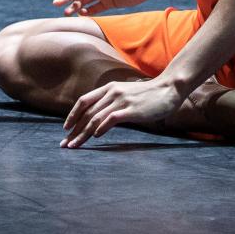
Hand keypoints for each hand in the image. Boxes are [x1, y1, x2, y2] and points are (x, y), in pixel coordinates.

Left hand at [62, 75, 185, 148]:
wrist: (169, 89)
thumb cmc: (148, 95)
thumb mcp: (126, 94)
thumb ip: (112, 102)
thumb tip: (99, 118)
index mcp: (109, 88)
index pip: (83, 101)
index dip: (72, 115)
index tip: (66, 129)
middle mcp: (112, 93)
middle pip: (87, 113)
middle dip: (74, 130)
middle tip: (65, 144)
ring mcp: (121, 101)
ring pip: (95, 118)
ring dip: (82, 134)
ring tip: (75, 145)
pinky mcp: (131, 110)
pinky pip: (111, 120)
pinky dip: (100, 129)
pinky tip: (95, 137)